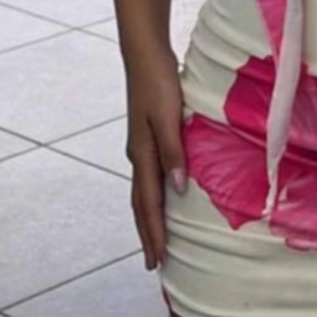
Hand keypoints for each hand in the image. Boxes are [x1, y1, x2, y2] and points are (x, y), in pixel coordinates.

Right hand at [124, 48, 185, 269]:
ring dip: (149, 217)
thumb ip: (174, 152)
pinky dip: (154, 195)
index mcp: (142, 154)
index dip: (154, 232)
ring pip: (143, 191)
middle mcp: (138, 155)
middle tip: (154, 262)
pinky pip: (149, 176)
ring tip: (157, 238)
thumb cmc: (159, 83)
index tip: (157, 260)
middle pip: (141, 203)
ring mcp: (141, 146)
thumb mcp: (169, 117)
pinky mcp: (148, 136)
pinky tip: (166, 196)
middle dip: (148, 233)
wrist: (145, 55)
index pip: (148, 203)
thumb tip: (178, 189)